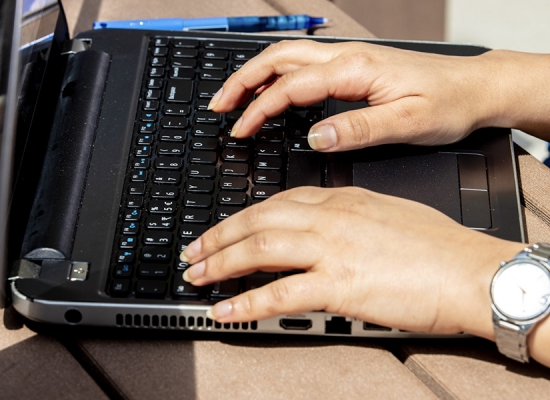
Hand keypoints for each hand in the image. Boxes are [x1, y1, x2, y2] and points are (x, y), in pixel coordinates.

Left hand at [180, 186, 523, 336]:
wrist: (469, 269)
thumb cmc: (437, 245)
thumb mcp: (385, 213)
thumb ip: (348, 216)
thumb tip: (323, 227)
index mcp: (341, 198)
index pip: (277, 201)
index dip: (243, 216)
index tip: (225, 229)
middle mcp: (329, 217)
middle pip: (258, 220)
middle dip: (219, 237)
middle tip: (195, 251)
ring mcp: (331, 249)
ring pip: (259, 249)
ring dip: (221, 263)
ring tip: (197, 276)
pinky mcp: (338, 284)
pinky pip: (279, 294)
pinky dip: (246, 303)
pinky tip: (225, 310)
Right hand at [207, 40, 549, 149]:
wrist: (474, 88)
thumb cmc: (448, 103)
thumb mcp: (407, 122)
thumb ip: (358, 129)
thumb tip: (315, 137)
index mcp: (354, 70)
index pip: (291, 86)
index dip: (259, 109)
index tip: (240, 131)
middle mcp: (346, 59)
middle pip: (278, 60)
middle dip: (242, 82)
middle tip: (218, 107)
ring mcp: (348, 61)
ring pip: (287, 60)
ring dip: (255, 77)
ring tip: (233, 101)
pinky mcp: (353, 69)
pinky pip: (303, 67)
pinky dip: (276, 78)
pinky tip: (271, 95)